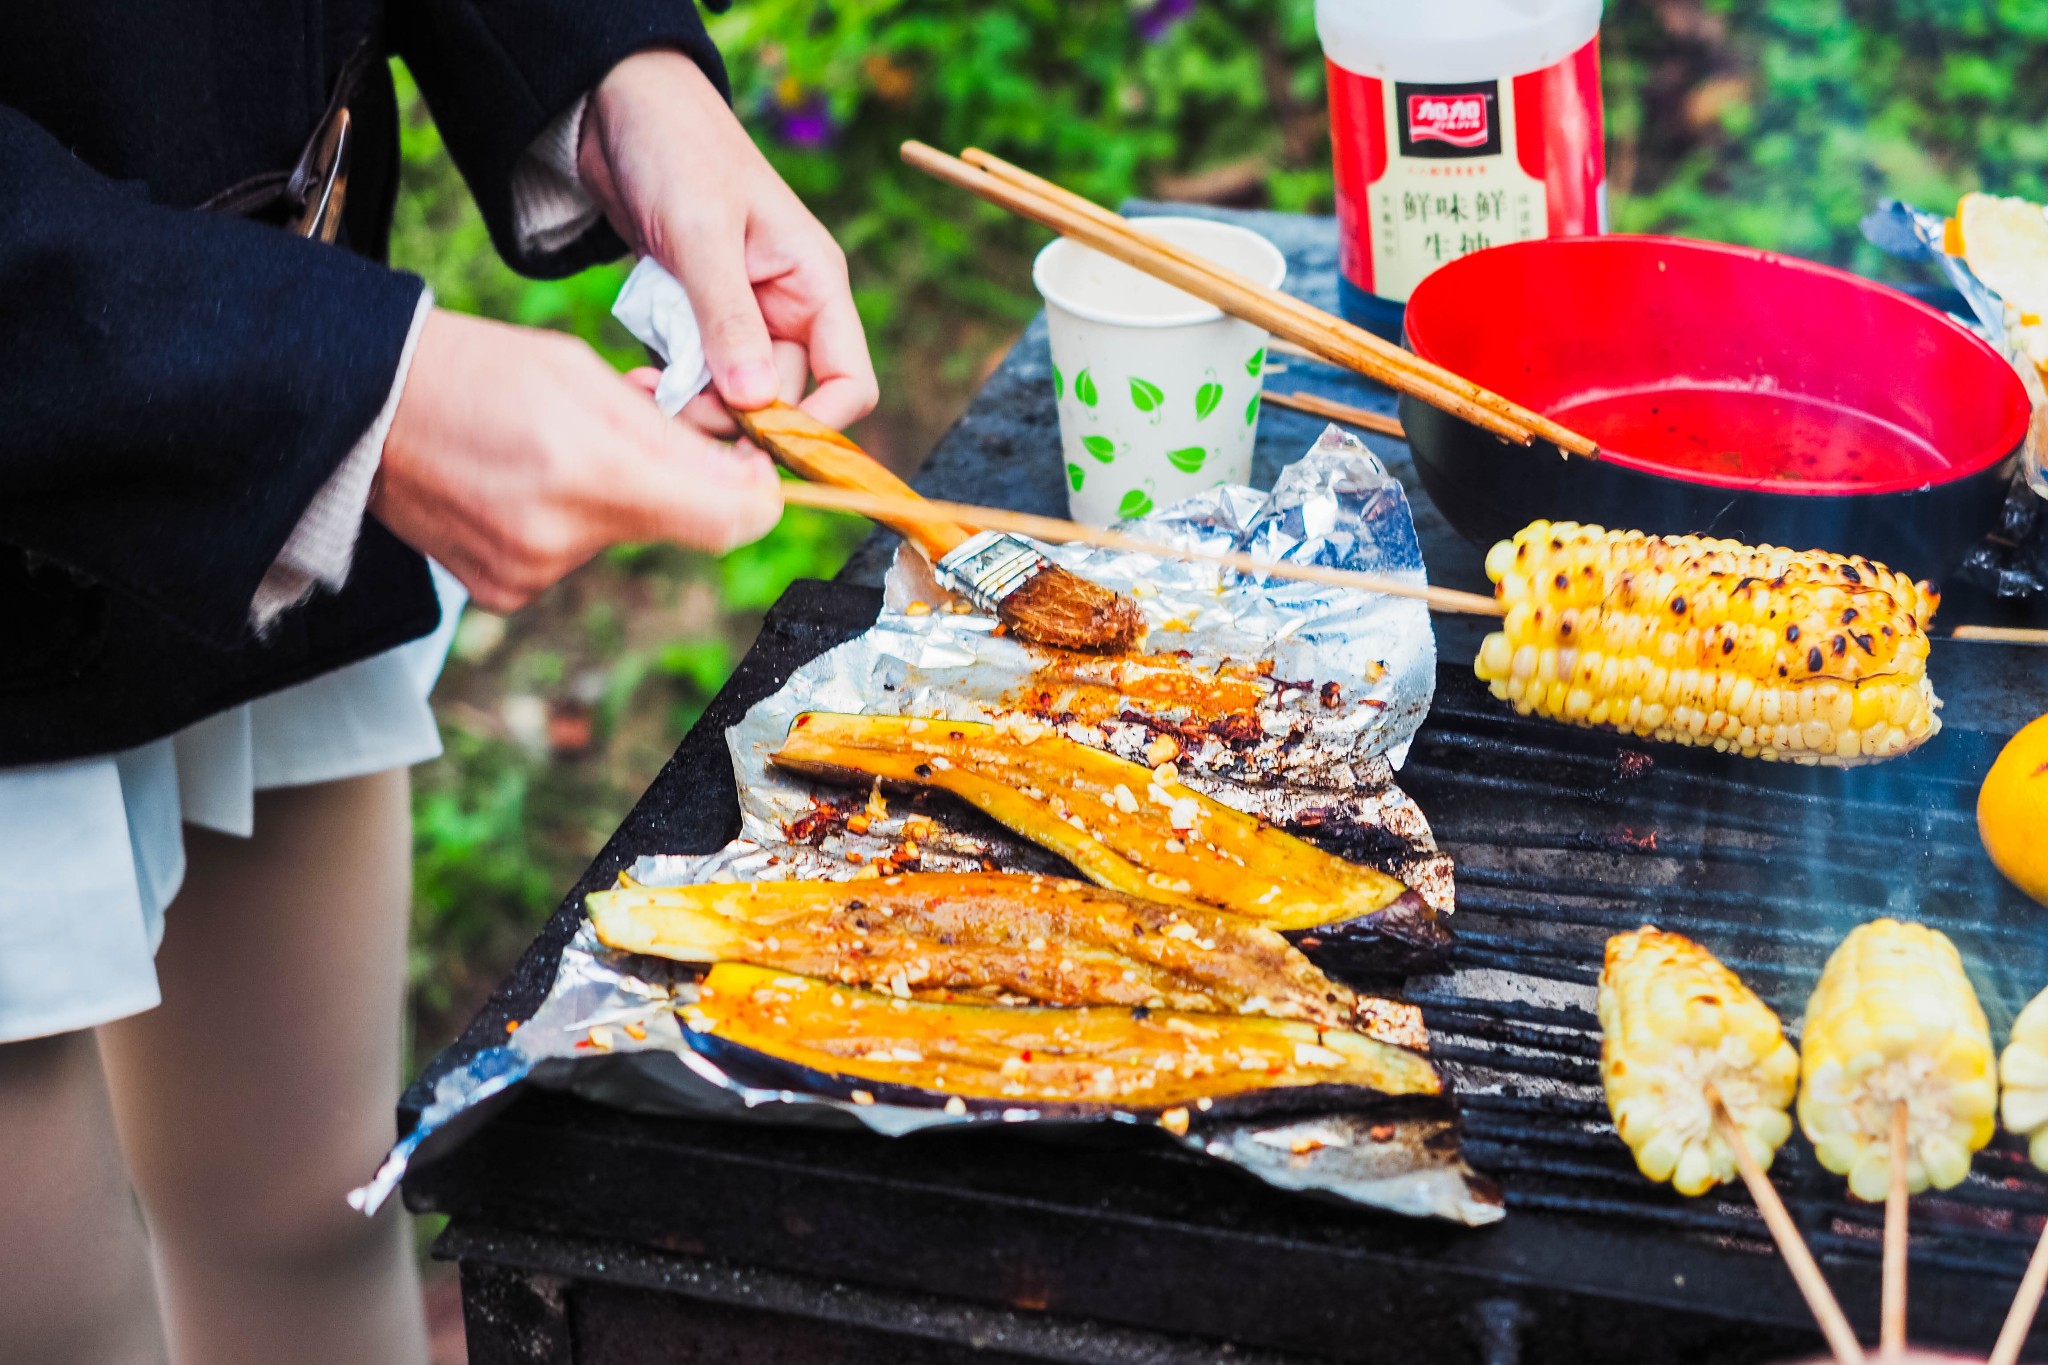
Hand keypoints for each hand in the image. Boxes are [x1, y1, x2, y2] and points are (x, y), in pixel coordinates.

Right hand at [374, 309, 782, 612]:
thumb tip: (744, 479)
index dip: (757, 495)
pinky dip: (567, 521)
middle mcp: (563, 537)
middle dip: (676, 481)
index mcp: (591, 469)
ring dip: (616, 497)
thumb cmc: (474, 371)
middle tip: (634, 432)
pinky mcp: (506, 592)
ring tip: (558, 450)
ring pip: (623, 537)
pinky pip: (573, 557)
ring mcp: (531, 574)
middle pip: (676, 526)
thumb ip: (670, 434)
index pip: (728, 520)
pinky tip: (523, 484)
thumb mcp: (583, 375)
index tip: (749, 466)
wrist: (359, 406)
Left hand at [578, 49, 877, 434]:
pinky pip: (698, 378)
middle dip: (731, 417)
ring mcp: (745, 319)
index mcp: (815, 286)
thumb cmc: (676, 149)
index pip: (849, 383)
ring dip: (692, 407)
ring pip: (735, 397)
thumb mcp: (702, 234)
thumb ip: (729, 321)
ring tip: (642, 389)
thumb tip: (757, 404)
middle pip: (782, 401)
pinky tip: (637, 377)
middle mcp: (790, 310)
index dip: (816, 425)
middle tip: (670, 408)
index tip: (757, 440)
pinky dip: (670, 387)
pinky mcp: (702, 321)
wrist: (617, 108)